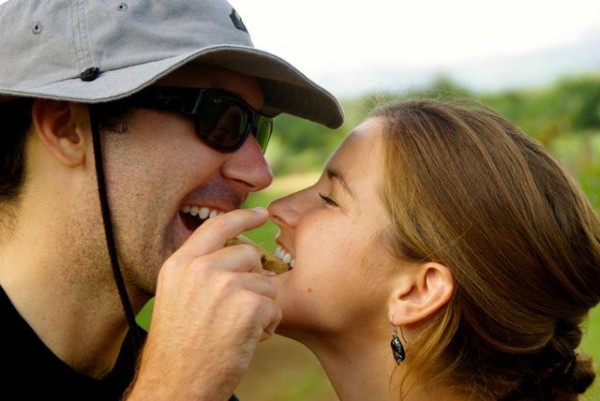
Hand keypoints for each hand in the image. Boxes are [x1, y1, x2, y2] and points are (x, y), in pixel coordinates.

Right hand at [127, 207, 280, 400]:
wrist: (176, 385)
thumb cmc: (180, 348)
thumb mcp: (177, 297)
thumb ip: (202, 270)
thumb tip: (245, 256)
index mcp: (179, 264)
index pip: (216, 226)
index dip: (242, 217)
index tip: (261, 214)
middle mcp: (200, 268)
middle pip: (248, 254)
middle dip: (253, 280)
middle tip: (237, 310)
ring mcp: (224, 285)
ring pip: (265, 282)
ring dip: (260, 307)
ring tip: (238, 330)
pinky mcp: (247, 305)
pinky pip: (274, 306)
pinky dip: (269, 325)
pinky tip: (248, 340)